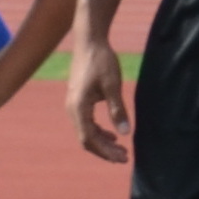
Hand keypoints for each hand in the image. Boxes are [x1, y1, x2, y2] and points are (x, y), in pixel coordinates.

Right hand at [70, 39, 131, 164]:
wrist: (89, 41)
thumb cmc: (101, 60)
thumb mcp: (113, 85)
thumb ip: (118, 109)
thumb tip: (125, 133)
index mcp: (78, 107)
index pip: (89, 138)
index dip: (105, 151)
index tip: (122, 157)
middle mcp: (72, 110)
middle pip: (86, 139)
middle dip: (105, 151)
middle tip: (125, 157)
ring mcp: (73, 106)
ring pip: (86, 133)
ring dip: (103, 143)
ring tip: (121, 149)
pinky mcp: (78, 102)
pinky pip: (86, 124)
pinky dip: (99, 132)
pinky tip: (113, 134)